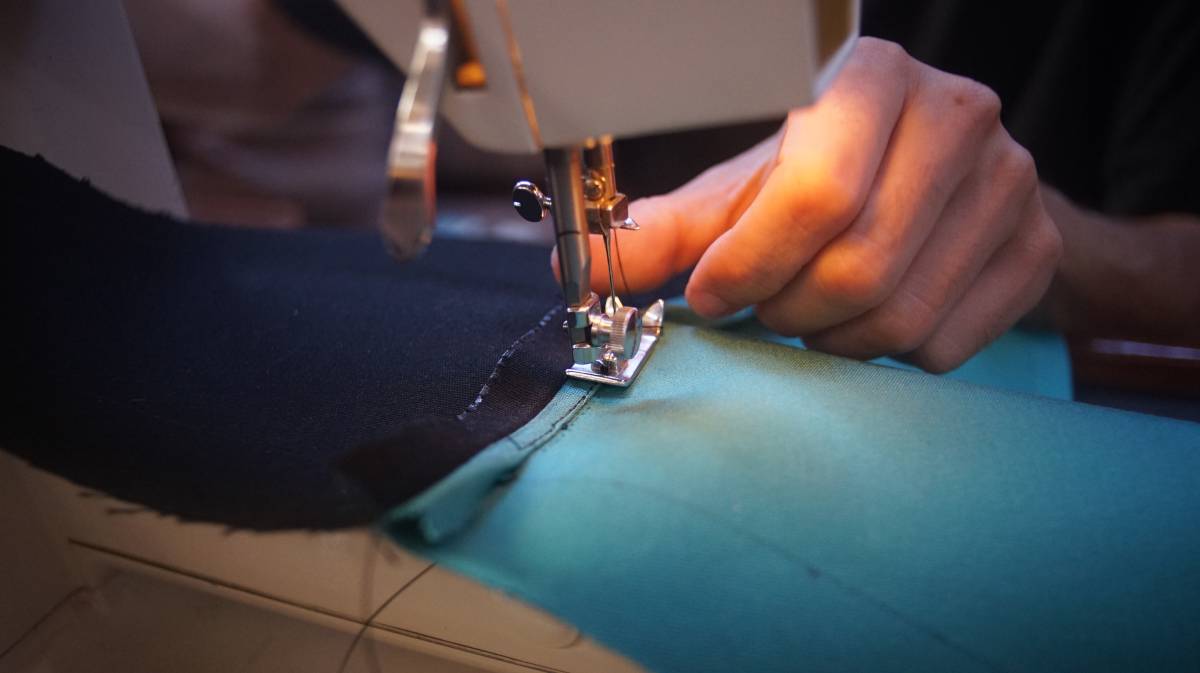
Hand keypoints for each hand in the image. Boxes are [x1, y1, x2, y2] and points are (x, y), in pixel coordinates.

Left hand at [560, 38, 1062, 371]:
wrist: (932, 185)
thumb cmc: (822, 180)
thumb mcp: (741, 190)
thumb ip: (664, 229)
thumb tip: (577, 268)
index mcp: (873, 77)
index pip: (815, 195)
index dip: (750, 264)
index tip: (712, 293)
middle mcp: (958, 113)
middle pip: (860, 264)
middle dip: (788, 309)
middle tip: (766, 309)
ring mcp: (1012, 181)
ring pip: (901, 313)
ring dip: (832, 340)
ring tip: (808, 316)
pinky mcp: (1038, 246)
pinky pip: (947, 344)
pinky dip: (889, 355)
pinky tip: (866, 324)